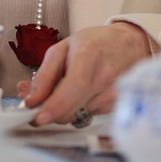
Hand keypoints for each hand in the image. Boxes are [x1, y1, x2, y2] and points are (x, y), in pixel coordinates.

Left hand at [21, 22, 150, 125]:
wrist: (130, 44)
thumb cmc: (95, 43)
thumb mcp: (62, 49)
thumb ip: (44, 75)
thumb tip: (30, 99)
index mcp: (88, 57)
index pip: (71, 90)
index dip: (53, 108)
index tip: (38, 118)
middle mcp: (104, 77)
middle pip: (72, 110)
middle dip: (51, 111)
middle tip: (41, 103)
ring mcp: (114, 93)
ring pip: (78, 115)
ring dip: (66, 108)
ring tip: (70, 88)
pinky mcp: (118, 105)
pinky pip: (89, 115)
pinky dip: (81, 108)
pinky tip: (85, 92)